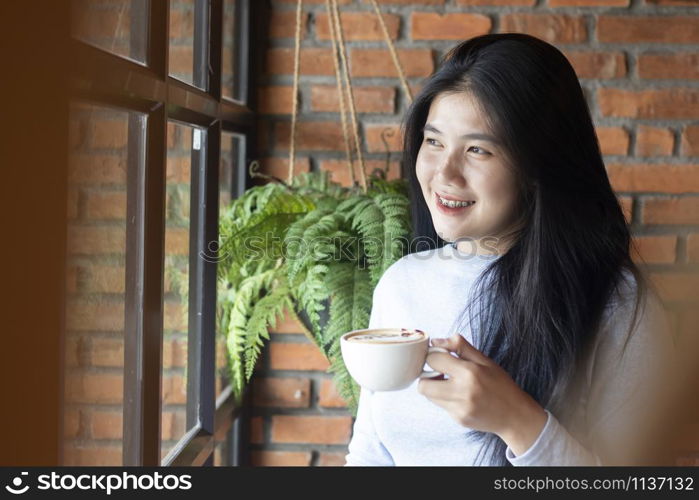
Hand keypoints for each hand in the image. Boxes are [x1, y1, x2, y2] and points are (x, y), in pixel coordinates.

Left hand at [417, 333, 547, 455]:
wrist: (515, 415)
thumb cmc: (500, 384)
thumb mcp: (484, 360)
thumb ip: (460, 346)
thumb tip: (436, 341)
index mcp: (469, 372)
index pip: (433, 359)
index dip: (434, 355)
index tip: (441, 356)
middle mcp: (462, 392)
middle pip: (423, 384)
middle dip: (427, 376)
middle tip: (440, 372)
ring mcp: (459, 408)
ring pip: (429, 396)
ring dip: (434, 388)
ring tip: (450, 383)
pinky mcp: (458, 419)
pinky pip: (441, 406)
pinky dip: (445, 399)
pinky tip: (460, 396)